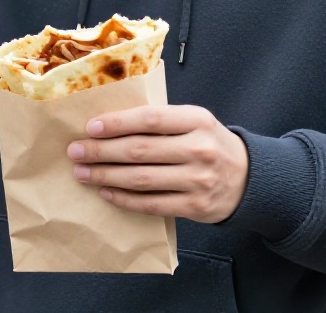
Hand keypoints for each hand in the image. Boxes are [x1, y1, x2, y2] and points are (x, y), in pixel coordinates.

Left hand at [67, 105, 249, 223]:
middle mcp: (199, 149)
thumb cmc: (208, 144)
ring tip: (83, 173)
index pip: (150, 119)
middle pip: (139, 150)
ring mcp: (198, 180)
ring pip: (141, 179)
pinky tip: (106, 192)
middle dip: (101, 151)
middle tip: (76, 151)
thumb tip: (108, 122)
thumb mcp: (194, 122)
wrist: (249, 179)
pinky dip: (124, 199)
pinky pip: (151, 204)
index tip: (90, 127)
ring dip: (106, 176)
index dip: (117, 123)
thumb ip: (161, 121)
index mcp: (197, 120)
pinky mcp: (195, 206)